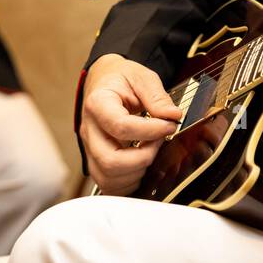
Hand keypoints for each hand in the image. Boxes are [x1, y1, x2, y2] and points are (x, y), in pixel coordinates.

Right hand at [80, 54, 183, 194]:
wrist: (104, 82)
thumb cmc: (121, 80)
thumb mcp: (141, 77)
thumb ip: (157, 96)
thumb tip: (173, 116)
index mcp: (98, 104)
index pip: (121, 126)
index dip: (151, 131)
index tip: (170, 125)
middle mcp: (89, 130)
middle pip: (110, 160)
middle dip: (143, 158)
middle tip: (158, 142)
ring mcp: (90, 149)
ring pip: (108, 178)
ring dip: (137, 172)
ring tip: (150, 152)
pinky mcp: (95, 161)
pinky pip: (108, 185)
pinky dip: (128, 183)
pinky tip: (141, 166)